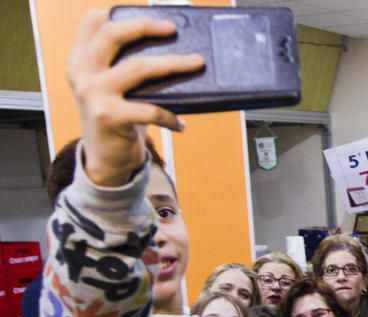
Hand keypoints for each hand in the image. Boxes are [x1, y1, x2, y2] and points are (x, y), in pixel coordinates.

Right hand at [67, 10, 203, 185]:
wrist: (104, 160)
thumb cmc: (117, 118)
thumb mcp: (112, 88)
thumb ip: (124, 67)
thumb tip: (174, 48)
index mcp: (80, 60)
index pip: (92, 23)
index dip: (118, 13)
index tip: (148, 13)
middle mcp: (82, 72)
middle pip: (113, 35)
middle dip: (146, 26)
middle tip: (173, 29)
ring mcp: (93, 93)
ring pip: (138, 67)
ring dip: (173, 64)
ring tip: (196, 63)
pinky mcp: (109, 116)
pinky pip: (149, 109)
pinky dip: (169, 116)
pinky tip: (181, 124)